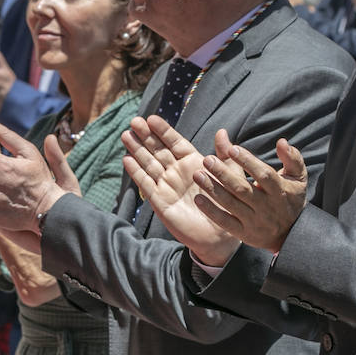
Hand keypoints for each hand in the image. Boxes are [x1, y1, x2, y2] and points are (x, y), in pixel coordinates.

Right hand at [121, 115, 240, 266]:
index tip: (151, 118)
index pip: (175, 142)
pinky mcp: (159, 200)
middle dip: (146, 136)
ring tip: (126, 135)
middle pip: (158, 150)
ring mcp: (166, 185)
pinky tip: (127, 160)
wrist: (218, 236)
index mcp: (193, 163)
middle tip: (134, 121)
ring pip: (148, 164)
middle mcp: (177, 172)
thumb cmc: (225, 206)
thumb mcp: (229, 177)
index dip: (163, 131)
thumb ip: (224, 156)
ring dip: (137, 150)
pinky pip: (146, 184)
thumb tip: (221, 131)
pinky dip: (136, 172)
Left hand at [190, 129, 307, 254]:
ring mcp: (254, 221)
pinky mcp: (244, 233)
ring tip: (198, 175)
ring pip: (231, 204)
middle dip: (223, 174)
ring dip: (213, 189)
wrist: (291, 234)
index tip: (232, 148)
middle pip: (242, 189)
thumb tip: (281, 141)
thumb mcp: (299, 178)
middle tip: (207, 160)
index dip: (247, 161)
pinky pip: (225, 222)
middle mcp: (266, 207)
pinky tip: (198, 198)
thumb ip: (292, 158)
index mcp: (280, 191)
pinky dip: (211, 211)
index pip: (263, 174)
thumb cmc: (292, 199)